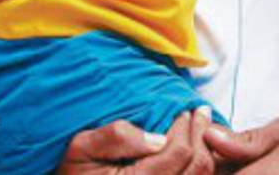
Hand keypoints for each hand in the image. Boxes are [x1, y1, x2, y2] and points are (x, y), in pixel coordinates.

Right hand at [57, 106, 215, 174]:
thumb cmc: (71, 172)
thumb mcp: (81, 147)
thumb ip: (116, 138)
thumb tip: (158, 138)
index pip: (179, 152)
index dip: (186, 127)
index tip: (184, 109)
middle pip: (198, 167)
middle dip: (202, 135)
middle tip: (201, 112)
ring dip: (206, 151)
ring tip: (203, 129)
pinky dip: (200, 169)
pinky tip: (196, 151)